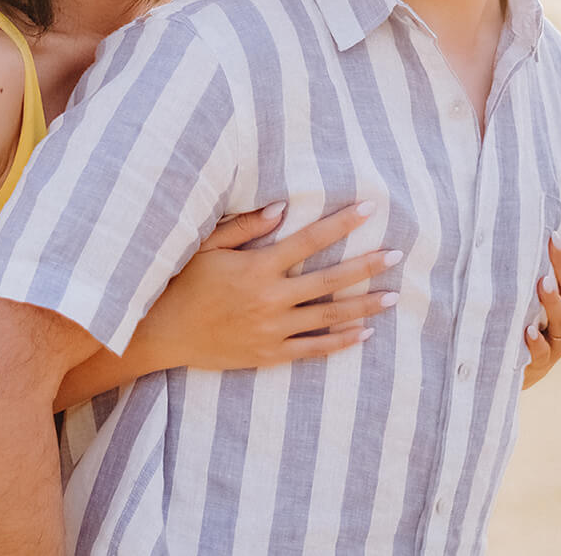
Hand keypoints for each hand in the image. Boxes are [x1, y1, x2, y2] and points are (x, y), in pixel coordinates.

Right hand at [145, 202, 403, 370]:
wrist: (162, 333)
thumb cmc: (184, 282)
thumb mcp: (208, 246)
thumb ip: (246, 226)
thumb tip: (282, 206)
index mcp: (258, 268)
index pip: (310, 239)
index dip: (342, 222)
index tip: (370, 208)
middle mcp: (271, 299)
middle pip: (330, 280)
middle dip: (367, 265)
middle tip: (397, 254)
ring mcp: (272, 330)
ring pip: (329, 316)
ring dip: (364, 305)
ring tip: (392, 296)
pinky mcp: (269, 354)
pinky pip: (313, 349)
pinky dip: (341, 342)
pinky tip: (365, 333)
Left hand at [522, 221, 560, 389]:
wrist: (503, 369)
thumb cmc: (515, 320)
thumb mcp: (525, 294)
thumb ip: (531, 267)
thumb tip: (522, 224)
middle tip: (554, 240)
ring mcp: (557, 343)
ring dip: (554, 301)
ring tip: (543, 283)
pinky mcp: (540, 365)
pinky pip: (541, 354)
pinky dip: (536, 343)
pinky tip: (528, 331)